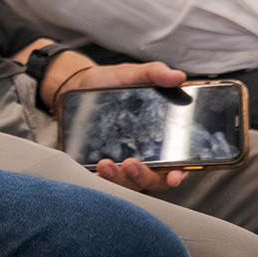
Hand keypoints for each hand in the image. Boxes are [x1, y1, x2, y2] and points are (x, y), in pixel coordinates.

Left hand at [49, 59, 187, 192]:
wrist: (78, 83)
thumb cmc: (112, 82)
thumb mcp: (133, 74)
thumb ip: (155, 73)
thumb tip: (178, 76)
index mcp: (160, 139)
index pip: (177, 164)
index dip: (179, 174)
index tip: (174, 176)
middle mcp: (145, 155)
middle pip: (152, 179)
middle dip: (143, 176)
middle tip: (131, 163)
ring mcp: (122, 162)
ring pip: (128, 182)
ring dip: (119, 178)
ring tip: (106, 164)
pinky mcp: (99, 163)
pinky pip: (103, 179)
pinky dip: (100, 180)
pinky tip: (93, 172)